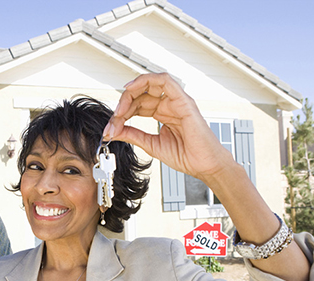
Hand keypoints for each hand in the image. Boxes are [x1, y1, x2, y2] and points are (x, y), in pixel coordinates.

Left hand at [104, 73, 234, 183]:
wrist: (203, 165)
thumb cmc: (185, 155)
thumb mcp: (150, 144)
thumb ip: (133, 134)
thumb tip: (113, 131)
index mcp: (161, 113)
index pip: (136, 105)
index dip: (121, 114)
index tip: (111, 129)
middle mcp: (168, 104)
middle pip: (140, 94)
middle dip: (122, 106)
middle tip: (113, 122)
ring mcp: (176, 101)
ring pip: (149, 84)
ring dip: (131, 92)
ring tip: (120, 109)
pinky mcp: (183, 101)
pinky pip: (165, 81)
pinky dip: (146, 80)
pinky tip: (132, 88)